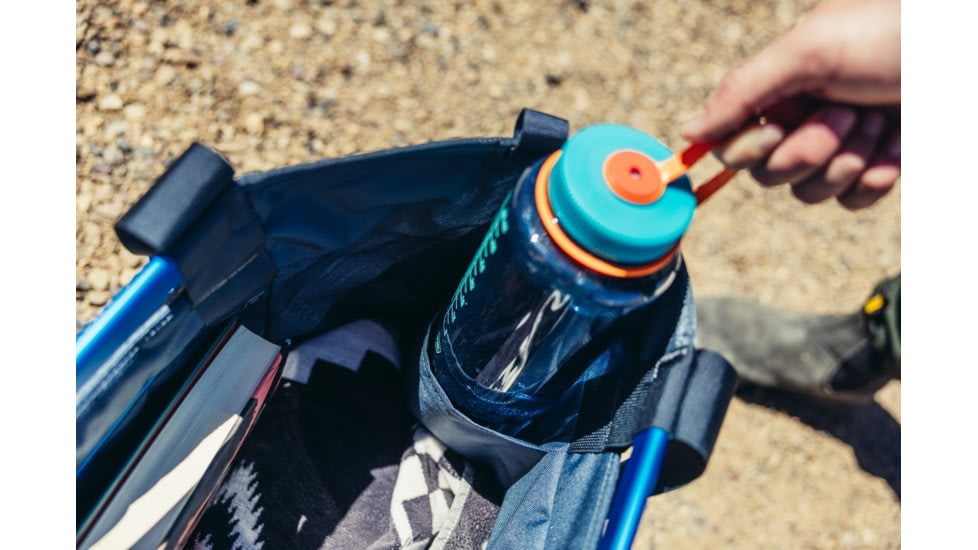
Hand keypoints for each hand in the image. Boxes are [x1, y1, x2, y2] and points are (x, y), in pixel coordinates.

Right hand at [681, 0, 899, 208]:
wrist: (963, 50)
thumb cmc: (890, 34)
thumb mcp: (810, 48)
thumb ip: (742, 90)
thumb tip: (688, 134)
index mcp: (777, 91)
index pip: (731, 147)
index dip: (751, 147)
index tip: (779, 125)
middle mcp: (801, 121)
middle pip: (769, 176)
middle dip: (809, 150)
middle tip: (845, 113)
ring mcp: (838, 148)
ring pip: (810, 193)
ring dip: (848, 160)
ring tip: (878, 120)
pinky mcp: (874, 169)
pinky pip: (850, 202)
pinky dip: (873, 180)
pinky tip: (894, 151)